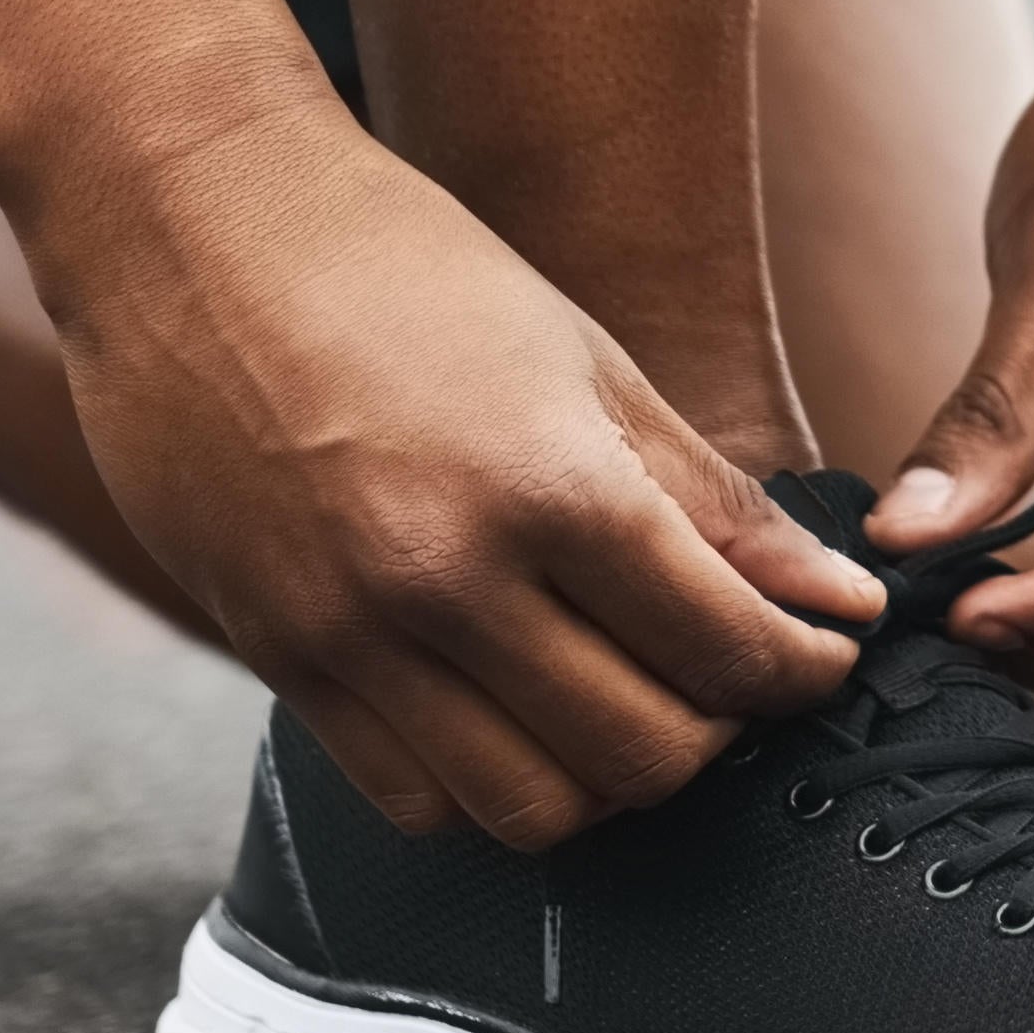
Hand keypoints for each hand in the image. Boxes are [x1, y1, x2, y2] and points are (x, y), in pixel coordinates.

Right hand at [41, 95, 878, 843]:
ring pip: (528, 808)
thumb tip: (840, 603)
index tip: (824, 652)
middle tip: (732, 679)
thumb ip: (715, 503)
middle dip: (720, 734)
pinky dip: (488, 787)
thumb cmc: (407, 265)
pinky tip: (519, 716)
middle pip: (639, 756)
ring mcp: (350, 632)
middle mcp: (446, 578)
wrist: (193, 224)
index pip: (723, 649)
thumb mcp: (588, 363)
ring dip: (606, 782)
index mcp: (549, 485)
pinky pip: (412, 797)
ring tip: (630, 706)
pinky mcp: (278, 658)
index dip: (802, 671)